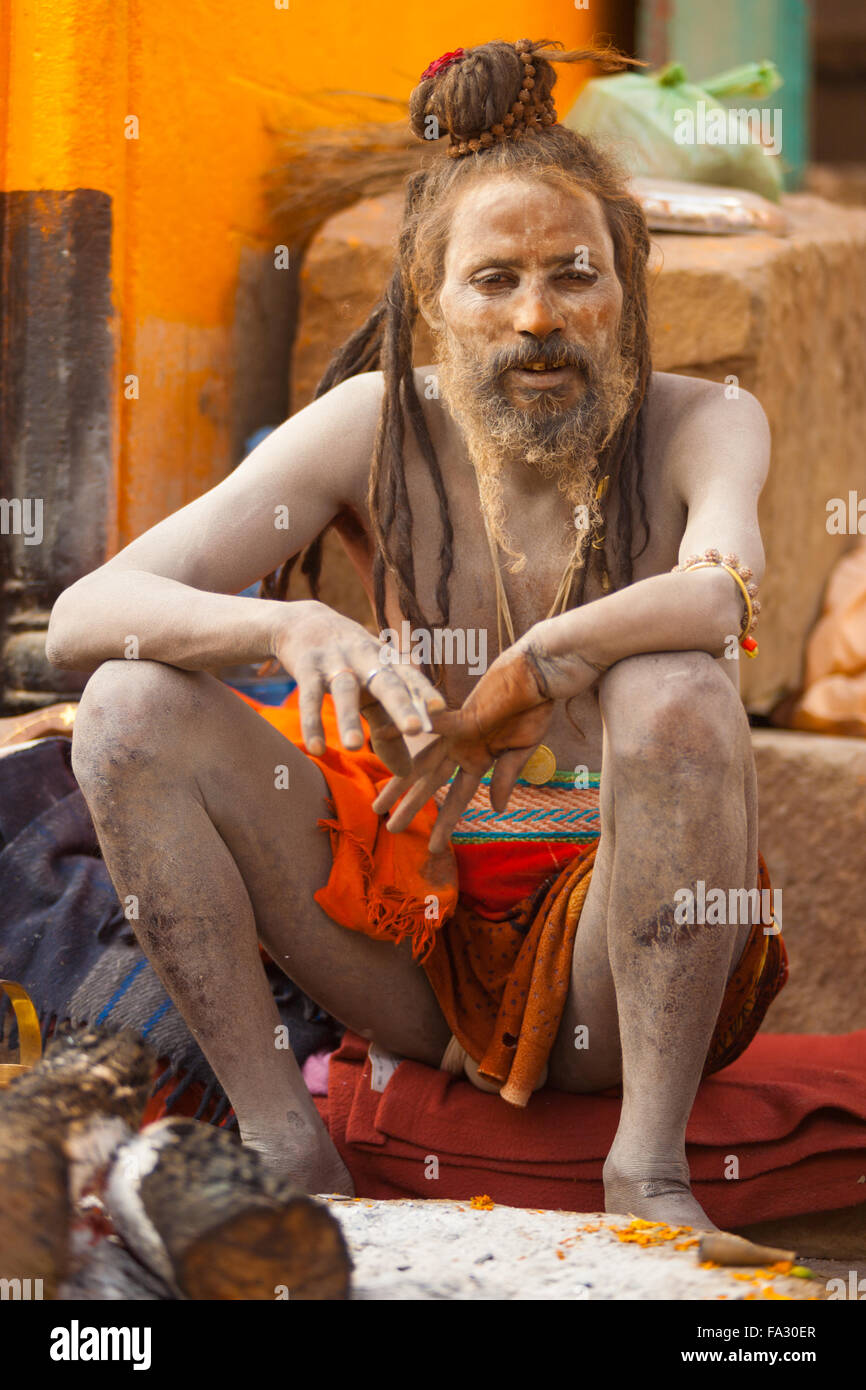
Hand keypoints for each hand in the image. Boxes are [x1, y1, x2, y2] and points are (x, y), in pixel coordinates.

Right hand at [273, 602, 446, 775]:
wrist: (302, 622)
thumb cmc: (348, 663)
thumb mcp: (369, 691)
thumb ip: (387, 730)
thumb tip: (406, 774)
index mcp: (386, 662)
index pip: (410, 677)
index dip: (424, 692)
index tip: (441, 710)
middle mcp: (365, 658)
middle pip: (386, 683)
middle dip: (401, 705)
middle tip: (415, 729)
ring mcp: (335, 661)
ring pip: (344, 691)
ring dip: (349, 718)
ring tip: (354, 747)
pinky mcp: (306, 667)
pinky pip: (308, 698)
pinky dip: (311, 723)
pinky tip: (316, 749)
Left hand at [372, 623, 603, 851]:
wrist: (541, 675)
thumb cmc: (534, 708)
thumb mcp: (521, 752)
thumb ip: (506, 779)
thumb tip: (497, 809)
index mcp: (479, 759)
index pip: (457, 797)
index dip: (445, 821)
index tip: (434, 846)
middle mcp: (462, 748)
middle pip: (431, 784)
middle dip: (412, 807)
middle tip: (389, 829)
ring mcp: (459, 733)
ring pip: (425, 763)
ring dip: (402, 784)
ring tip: (379, 804)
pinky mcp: (464, 714)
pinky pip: (434, 725)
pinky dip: (411, 733)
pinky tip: (383, 739)